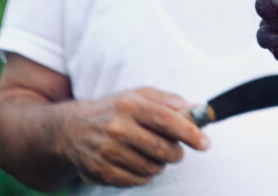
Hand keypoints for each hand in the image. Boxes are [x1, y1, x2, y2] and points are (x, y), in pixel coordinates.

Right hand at [62, 87, 209, 186]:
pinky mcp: (101, 171)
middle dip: (176, 153)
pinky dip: (145, 176)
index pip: (166, 120)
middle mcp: (117, 127)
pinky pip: (136, 181)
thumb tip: (196, 110)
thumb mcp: (139, 95)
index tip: (205, 143)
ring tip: (154, 156)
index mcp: (129, 105)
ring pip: (151, 168)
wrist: (72, 129)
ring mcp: (107, 151)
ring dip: (160, 165)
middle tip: (176, 151)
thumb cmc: (114, 110)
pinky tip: (140, 164)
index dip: (189, 133)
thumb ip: (168, 100)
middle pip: (161, 148)